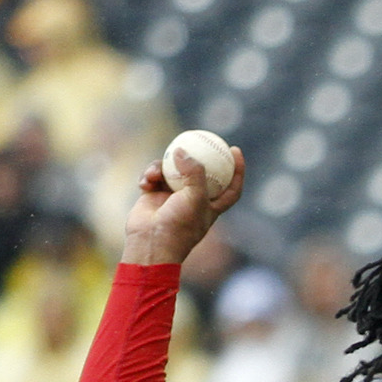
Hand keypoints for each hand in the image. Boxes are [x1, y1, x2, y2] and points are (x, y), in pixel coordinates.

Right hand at [121, 147, 246, 267]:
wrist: (149, 245)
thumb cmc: (177, 227)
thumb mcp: (194, 198)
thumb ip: (194, 172)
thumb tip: (182, 151)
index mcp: (210, 207)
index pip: (230, 188)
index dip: (237, 170)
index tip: (236, 151)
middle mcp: (193, 201)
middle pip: (200, 173)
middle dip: (199, 155)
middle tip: (200, 137)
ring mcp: (172, 198)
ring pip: (172, 170)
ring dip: (162, 167)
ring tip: (155, 174)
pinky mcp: (154, 196)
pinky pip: (153, 176)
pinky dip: (149, 176)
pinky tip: (145, 182)